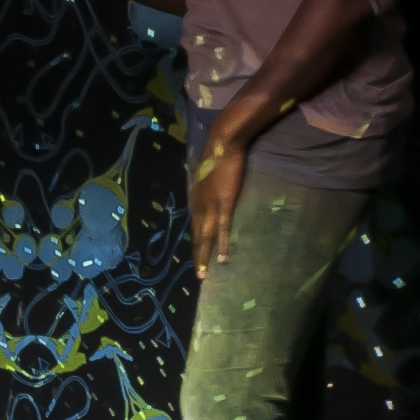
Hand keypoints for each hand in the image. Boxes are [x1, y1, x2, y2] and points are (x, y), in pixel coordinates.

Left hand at [189, 111, 252, 277]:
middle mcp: (199, 205)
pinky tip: (222, 257)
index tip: (196, 258)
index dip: (195, 242)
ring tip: (204, 274)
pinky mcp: (225, 203)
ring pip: (206, 236)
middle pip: (197, 235)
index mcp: (195, 199)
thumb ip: (205, 188)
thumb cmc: (216, 156)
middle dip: (197, 256)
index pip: (194, 226)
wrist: (222, 144)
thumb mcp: (206, 175)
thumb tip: (207, 195)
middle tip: (199, 276)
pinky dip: (222, 243)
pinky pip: (223, 228)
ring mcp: (211, 205)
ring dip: (205, 256)